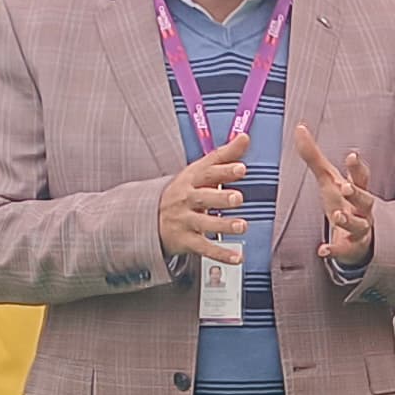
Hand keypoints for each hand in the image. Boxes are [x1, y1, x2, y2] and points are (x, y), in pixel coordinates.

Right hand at [154, 133, 254, 267]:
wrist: (149, 217)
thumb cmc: (183, 191)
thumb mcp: (199, 170)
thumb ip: (224, 155)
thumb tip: (244, 137)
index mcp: (191, 180)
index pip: (207, 173)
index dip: (224, 170)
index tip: (241, 168)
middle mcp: (187, 199)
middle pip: (203, 197)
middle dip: (220, 198)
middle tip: (237, 198)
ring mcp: (185, 220)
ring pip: (204, 224)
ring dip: (223, 225)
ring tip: (241, 226)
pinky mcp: (186, 240)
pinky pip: (204, 248)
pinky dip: (221, 254)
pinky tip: (237, 257)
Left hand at [290, 125, 375, 269]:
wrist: (357, 237)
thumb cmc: (343, 202)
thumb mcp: (328, 179)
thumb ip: (314, 156)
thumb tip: (299, 128)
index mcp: (356, 189)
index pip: (360, 176)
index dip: (356, 167)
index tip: (352, 156)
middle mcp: (361, 209)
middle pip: (365, 199)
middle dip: (356, 193)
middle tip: (347, 187)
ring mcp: (359, 229)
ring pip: (359, 225)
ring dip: (348, 220)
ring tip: (337, 216)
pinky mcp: (350, 247)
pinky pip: (343, 249)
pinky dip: (334, 250)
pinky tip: (323, 250)